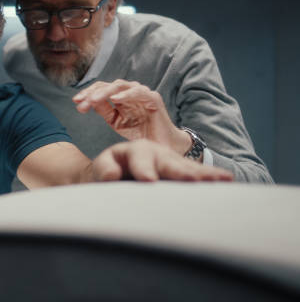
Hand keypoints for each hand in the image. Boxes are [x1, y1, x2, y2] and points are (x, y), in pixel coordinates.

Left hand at [72, 79, 191, 155]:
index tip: (76, 102)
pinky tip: (115, 100)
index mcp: (119, 98)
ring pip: (120, 86)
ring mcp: (141, 94)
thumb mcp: (116, 122)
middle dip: (91, 94)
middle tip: (80, 103)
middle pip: (107, 86)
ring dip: (104, 92)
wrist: (160, 147)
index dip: (87, 94)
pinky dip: (127, 94)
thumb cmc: (140, 133)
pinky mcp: (153, 99)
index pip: (100, 89)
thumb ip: (104, 110)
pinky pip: (139, 92)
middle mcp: (129, 93)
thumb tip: (88, 101)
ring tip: (93, 100)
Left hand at [92, 139, 232, 181]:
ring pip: (188, 169)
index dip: (145, 169)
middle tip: (190, 180)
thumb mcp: (103, 168)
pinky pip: (197, 176)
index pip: (141, 159)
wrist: (120, 172)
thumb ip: (104, 169)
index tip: (149, 180)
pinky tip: (228, 181)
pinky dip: (211, 178)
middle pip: (170, 163)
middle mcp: (157, 153)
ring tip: (219, 180)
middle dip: (180, 172)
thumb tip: (113, 175)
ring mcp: (172, 162)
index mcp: (136, 150)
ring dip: (203, 175)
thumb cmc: (110, 171)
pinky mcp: (181, 173)